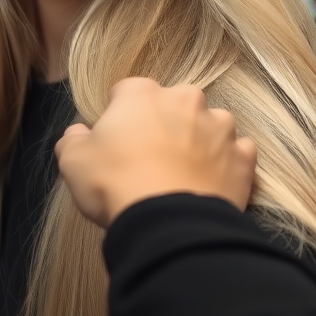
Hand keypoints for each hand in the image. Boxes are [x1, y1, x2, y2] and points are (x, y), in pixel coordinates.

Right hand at [55, 77, 256, 229]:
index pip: (126, 92)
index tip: (114, 140)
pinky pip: (237, 154)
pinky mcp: (243, 159)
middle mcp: (186, 100)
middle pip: (173, 104)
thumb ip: (73, 139)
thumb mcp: (73, 161)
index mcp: (143, 94)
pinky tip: (211, 183)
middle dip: (163, 123)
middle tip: (148, 158)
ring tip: (183, 173)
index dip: (118, 115)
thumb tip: (78, 132)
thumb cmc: (115, 183)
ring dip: (198, 141)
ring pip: (210, 125)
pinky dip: (226, 164)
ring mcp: (220, 128)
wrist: (168, 223)